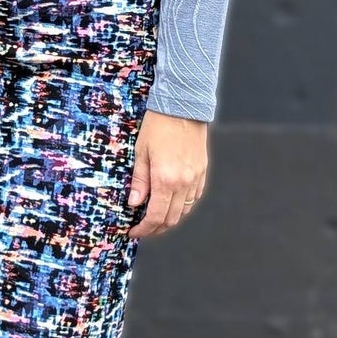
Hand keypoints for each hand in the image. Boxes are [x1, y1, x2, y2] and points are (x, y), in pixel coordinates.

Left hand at [126, 110, 207, 237]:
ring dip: (170, 218)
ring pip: (184, 210)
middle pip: (172, 219)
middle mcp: (184, 183)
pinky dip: (182, 205)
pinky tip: (171, 201)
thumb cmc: (158, 125)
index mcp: (166, 180)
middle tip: (143, 228)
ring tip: (155, 216)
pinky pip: (194, 197)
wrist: (183, 106)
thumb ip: (139, 181)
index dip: (144, 229)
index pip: (156, 216)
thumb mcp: (141, 152)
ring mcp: (196, 178)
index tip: (134, 231)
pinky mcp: (202, 171)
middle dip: (156, 229)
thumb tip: (135, 204)